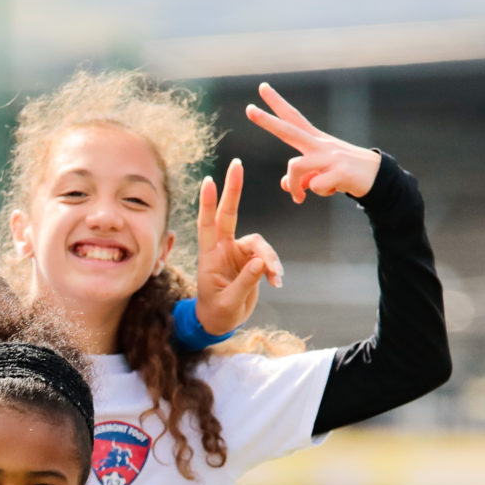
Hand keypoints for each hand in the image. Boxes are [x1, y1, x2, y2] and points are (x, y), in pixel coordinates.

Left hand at [191, 158, 282, 335]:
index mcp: (210, 255)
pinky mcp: (253, 261)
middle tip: (237, 163)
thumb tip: (261, 262)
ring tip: (276, 277)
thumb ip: (244, 282)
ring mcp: (239, 253)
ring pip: (260, 244)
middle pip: (229, 213)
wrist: (222, 322)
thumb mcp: (228, 302)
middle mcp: (224, 248)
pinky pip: (268, 258)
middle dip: (233, 189)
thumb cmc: (218, 312)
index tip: (208, 181)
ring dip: (270, 258)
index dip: (207, 203)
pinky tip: (277, 281)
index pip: (207, 224)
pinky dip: (274, 268)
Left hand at [246, 82, 380, 202]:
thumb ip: (299, 178)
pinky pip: (315, 186)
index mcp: (314, 140)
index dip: (276, 104)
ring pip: (295, 167)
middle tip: (249, 109)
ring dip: (294, 187)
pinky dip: (319, 193)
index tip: (262, 87)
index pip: (293, 118)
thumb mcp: (319, 174)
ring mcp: (329, 156)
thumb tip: (285, 184)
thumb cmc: (343, 173)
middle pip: (288, 130)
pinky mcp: (340, 171)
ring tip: (300, 198)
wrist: (377, 177)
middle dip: (267, 121)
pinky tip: (332, 190)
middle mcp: (319, 144)